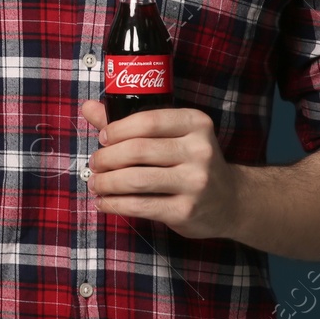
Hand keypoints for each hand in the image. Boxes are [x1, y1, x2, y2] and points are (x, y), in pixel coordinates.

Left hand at [79, 100, 239, 239]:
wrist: (231, 200)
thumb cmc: (190, 161)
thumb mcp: (171, 134)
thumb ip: (130, 122)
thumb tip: (88, 107)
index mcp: (196, 123)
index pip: (148, 121)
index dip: (117, 129)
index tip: (102, 138)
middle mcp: (199, 150)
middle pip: (138, 150)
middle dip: (106, 158)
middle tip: (94, 164)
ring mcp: (195, 182)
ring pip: (136, 180)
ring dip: (106, 182)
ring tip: (95, 183)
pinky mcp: (186, 211)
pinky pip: (140, 206)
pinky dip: (115, 204)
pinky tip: (104, 203)